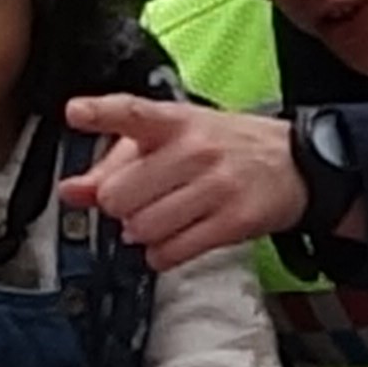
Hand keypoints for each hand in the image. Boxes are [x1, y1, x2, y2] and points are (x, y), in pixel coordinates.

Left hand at [58, 93, 317, 268]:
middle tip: (140, 201)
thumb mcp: (171, 141)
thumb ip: (114, 165)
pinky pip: (171, 252)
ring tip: (162, 220)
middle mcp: (194, 150)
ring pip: (142, 228)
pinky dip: (162, 254)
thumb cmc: (225, 149)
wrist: (296, 164)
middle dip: (120, 207)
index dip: (100, 113)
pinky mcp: (233, 221)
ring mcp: (216, 185)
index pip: (132, 112)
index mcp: (174, 122)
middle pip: (119, 195)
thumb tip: (71, 190)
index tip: (75, 112)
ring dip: (141, 233)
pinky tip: (174, 239)